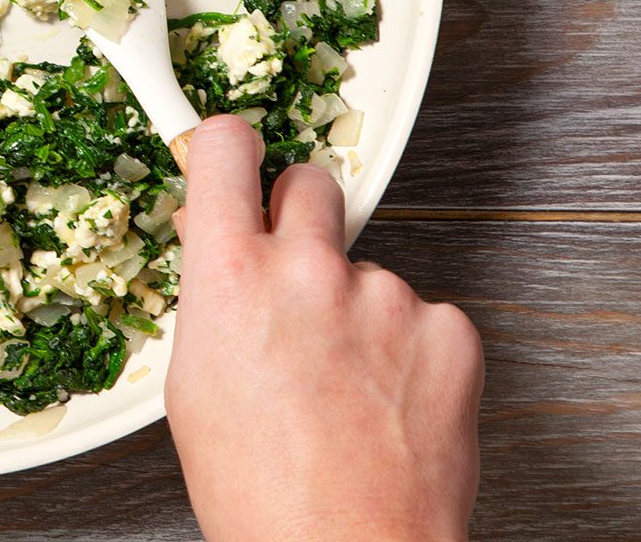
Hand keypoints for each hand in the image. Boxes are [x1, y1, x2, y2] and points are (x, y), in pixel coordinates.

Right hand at [165, 115, 482, 541]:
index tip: (234, 153)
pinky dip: (407, 347)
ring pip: (367, 265)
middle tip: (294, 275)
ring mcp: (385, 296)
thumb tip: (218, 245)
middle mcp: (308, 269)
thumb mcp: (193, 384)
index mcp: (230, 276)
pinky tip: (385, 399)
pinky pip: (421, 313)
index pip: (227, 149)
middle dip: (299, 218)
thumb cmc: (261, 493)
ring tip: (342, 382)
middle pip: (310, 183)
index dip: (230, 148)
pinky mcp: (447, 329)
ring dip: (356, 304)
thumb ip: (212, 296)